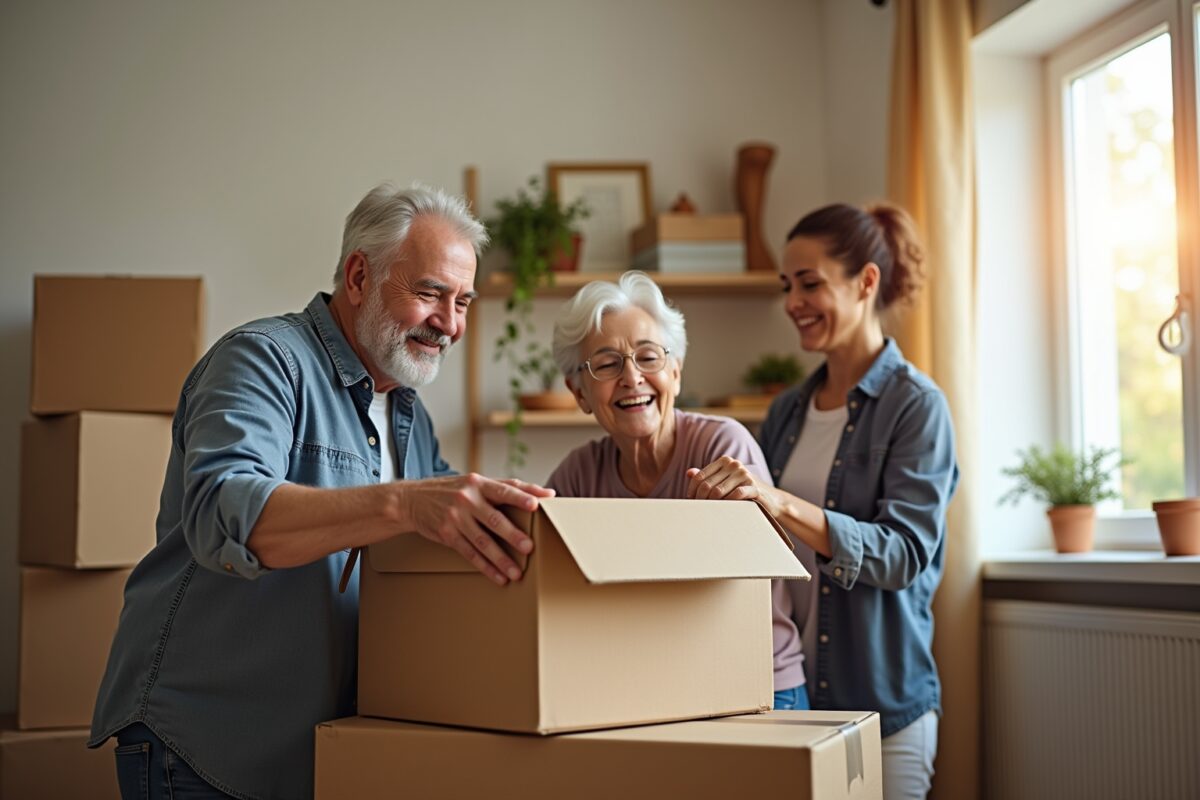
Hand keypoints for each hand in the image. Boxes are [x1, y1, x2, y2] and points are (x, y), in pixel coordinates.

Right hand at [400, 474, 553, 585]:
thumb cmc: (453, 490)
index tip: (536, 504)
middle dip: (512, 534)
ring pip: (482, 541)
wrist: (412, 499)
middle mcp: (467, 499)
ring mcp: (456, 517)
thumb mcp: (476, 483)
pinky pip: (469, 553)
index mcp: (478, 483)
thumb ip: (507, 488)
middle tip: (529, 547)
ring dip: (500, 558)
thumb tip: (546, 493)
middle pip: (494, 518)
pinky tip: (498, 577)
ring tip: (516, 572)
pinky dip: (485, 567)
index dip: (520, 496)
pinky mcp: (447, 534)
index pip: (503, 489)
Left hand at [685, 457, 781, 516]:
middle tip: (700, 511)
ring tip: (710, 512)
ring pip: (718, 492)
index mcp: (724, 461)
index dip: (692, 491)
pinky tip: (726, 510)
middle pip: (707, 485)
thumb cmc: (743, 490)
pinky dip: (727, 504)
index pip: (699, 476)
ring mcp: (744, 474)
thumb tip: (689, 472)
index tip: (692, 502)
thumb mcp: (725, 480)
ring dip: (712, 505)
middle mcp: (734, 464)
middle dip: (700, 500)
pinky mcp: (754, 487)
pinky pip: (735, 495)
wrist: (770, 499)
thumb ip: (708, 476)